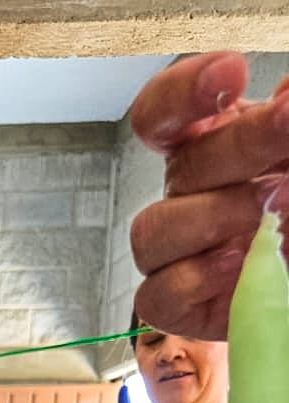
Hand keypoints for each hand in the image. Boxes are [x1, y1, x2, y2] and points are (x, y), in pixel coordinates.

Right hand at [129, 53, 288, 338]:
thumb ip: (288, 124)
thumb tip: (284, 96)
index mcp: (209, 145)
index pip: (164, 112)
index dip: (184, 91)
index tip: (231, 73)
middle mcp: (186, 193)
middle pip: (184, 165)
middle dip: (243, 143)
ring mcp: (174, 252)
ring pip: (153, 231)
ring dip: (214, 217)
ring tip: (273, 213)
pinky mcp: (175, 304)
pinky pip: (157, 295)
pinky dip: (195, 279)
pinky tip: (239, 266)